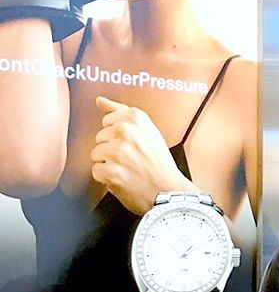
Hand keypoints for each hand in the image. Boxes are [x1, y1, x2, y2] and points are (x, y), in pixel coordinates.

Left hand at [91, 95, 191, 214]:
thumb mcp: (147, 130)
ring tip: (128, 169)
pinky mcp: (110, 171)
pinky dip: (107, 178)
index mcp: (135, 118)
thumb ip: (121, 112)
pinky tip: (123, 178)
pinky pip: (96, 171)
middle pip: (100, 138)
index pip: (108, 121)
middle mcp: (125, 131)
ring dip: (108, 164)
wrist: (169, 191)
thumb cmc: (160, 163)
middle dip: (112, 149)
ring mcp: (116, 152)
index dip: (119, 136)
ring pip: (96, 155)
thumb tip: (100, 100)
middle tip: (132, 159)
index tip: (133, 145)